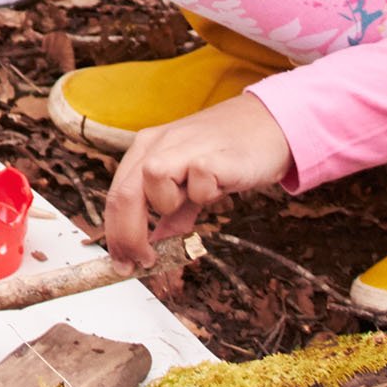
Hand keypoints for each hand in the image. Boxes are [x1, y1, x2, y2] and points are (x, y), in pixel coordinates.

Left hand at [102, 96, 294, 264]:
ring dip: (168, 203)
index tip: (124, 264)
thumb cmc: (228, 151)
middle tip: (144, 262)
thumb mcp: (191, 183)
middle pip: (124, 193)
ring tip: (196, 198)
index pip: (116, 196)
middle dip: (129, 236)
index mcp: (147, 149)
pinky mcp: (213, 153)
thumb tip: (156, 248)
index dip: (116, 235)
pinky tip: (221, 185)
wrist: (270, 123)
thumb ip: (173, 214)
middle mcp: (159, 144)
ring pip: (151, 178)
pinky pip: (198, 181)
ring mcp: (184, 145)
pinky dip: (205, 193)